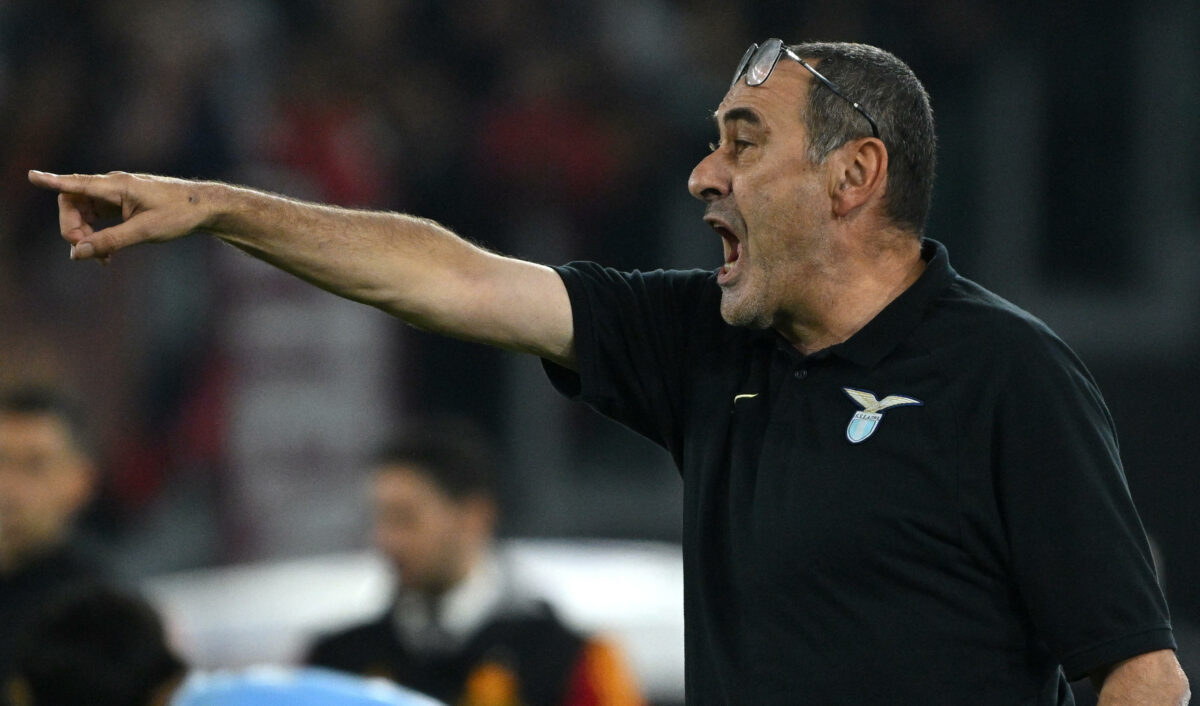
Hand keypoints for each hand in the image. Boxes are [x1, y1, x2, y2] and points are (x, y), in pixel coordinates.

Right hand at [27, 170, 212, 260]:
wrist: (205, 207)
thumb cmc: (179, 214)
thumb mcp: (145, 231)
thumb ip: (110, 241)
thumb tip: (77, 252)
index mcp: (118, 185)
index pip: (77, 183)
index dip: (53, 182)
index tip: (32, 176)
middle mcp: (113, 185)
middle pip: (73, 202)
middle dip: (73, 228)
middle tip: (86, 252)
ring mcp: (116, 194)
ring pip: (83, 211)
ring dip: (85, 234)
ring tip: (103, 258)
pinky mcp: (122, 203)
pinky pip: (97, 216)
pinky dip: (97, 234)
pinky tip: (107, 255)